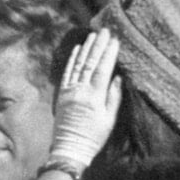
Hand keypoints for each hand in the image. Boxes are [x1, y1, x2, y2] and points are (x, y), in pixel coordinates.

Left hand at [50, 28, 122, 167]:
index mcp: (94, 97)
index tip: (114, 40)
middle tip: (105, 30)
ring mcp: (69, 91)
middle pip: (90, 63)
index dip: (108, 54)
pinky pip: (67, 73)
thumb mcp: (109, 119)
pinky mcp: (61, 94)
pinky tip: (77, 49)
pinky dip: (72, 60)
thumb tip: (117, 77)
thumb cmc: (94, 137)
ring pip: (78, 65)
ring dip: (85, 49)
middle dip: (98, 46)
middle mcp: (80, 91)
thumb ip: (113, 97)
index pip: (102, 69)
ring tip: (93, 35)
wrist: (69, 149)